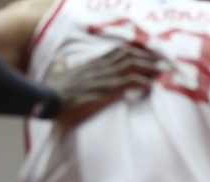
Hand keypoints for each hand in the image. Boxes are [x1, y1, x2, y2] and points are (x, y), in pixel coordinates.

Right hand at [44, 44, 162, 126]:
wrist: (48, 101)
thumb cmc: (51, 91)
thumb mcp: (55, 73)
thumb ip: (60, 65)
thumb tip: (60, 60)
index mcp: (92, 63)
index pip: (117, 51)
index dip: (135, 51)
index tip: (147, 54)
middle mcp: (100, 67)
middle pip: (129, 56)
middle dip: (147, 58)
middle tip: (161, 63)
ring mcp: (104, 78)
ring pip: (132, 66)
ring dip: (148, 68)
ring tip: (161, 73)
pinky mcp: (105, 90)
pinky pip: (128, 82)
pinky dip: (142, 83)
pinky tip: (150, 87)